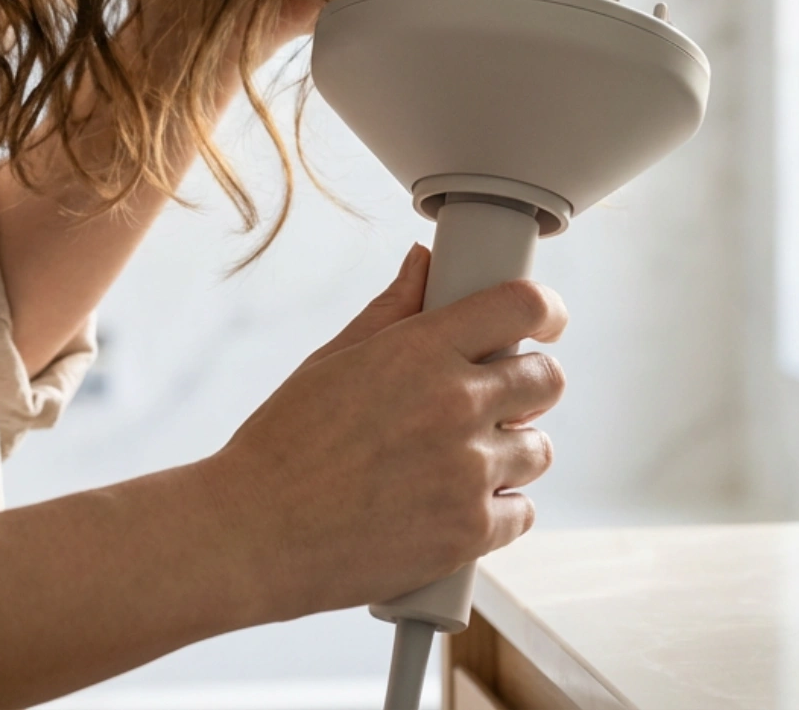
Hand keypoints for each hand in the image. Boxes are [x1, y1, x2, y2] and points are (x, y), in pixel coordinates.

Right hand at [207, 243, 568, 618]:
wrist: (252, 534)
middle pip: (546, 378)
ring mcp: (467, 470)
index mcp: (420, 350)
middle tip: (498, 398)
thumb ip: (391, 309)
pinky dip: (498, 510)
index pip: (521, 307)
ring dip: (513, 450)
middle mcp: (455, 404)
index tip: (543, 323)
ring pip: (539, 448)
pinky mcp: (469, 532)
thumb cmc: (282, 445)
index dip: (544, 311)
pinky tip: (457, 505)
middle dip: (528, 384)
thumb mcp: (331, 360)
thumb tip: (422, 264)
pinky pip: (523, 512)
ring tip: (463, 460)